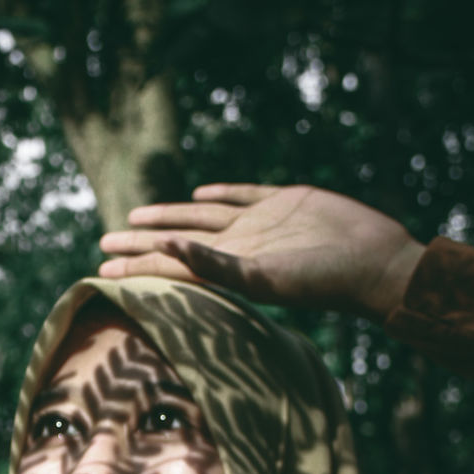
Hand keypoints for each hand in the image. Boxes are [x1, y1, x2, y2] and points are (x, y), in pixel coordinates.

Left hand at [99, 183, 424, 322]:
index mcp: (228, 266)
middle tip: (104, 241)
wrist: (372, 261)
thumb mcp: (261, 277)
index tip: (101, 270)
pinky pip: (243, 195)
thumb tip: (166, 249)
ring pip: (202, 217)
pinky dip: (220, 194)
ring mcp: (261, 222)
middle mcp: (238, 245)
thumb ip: (213, 265)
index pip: (170, 266)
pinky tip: (199, 195)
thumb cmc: (319, 280)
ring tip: (136, 218)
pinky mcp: (285, 200)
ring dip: (169, 216)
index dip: (135, 266)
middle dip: (140, 242)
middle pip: (177, 241)